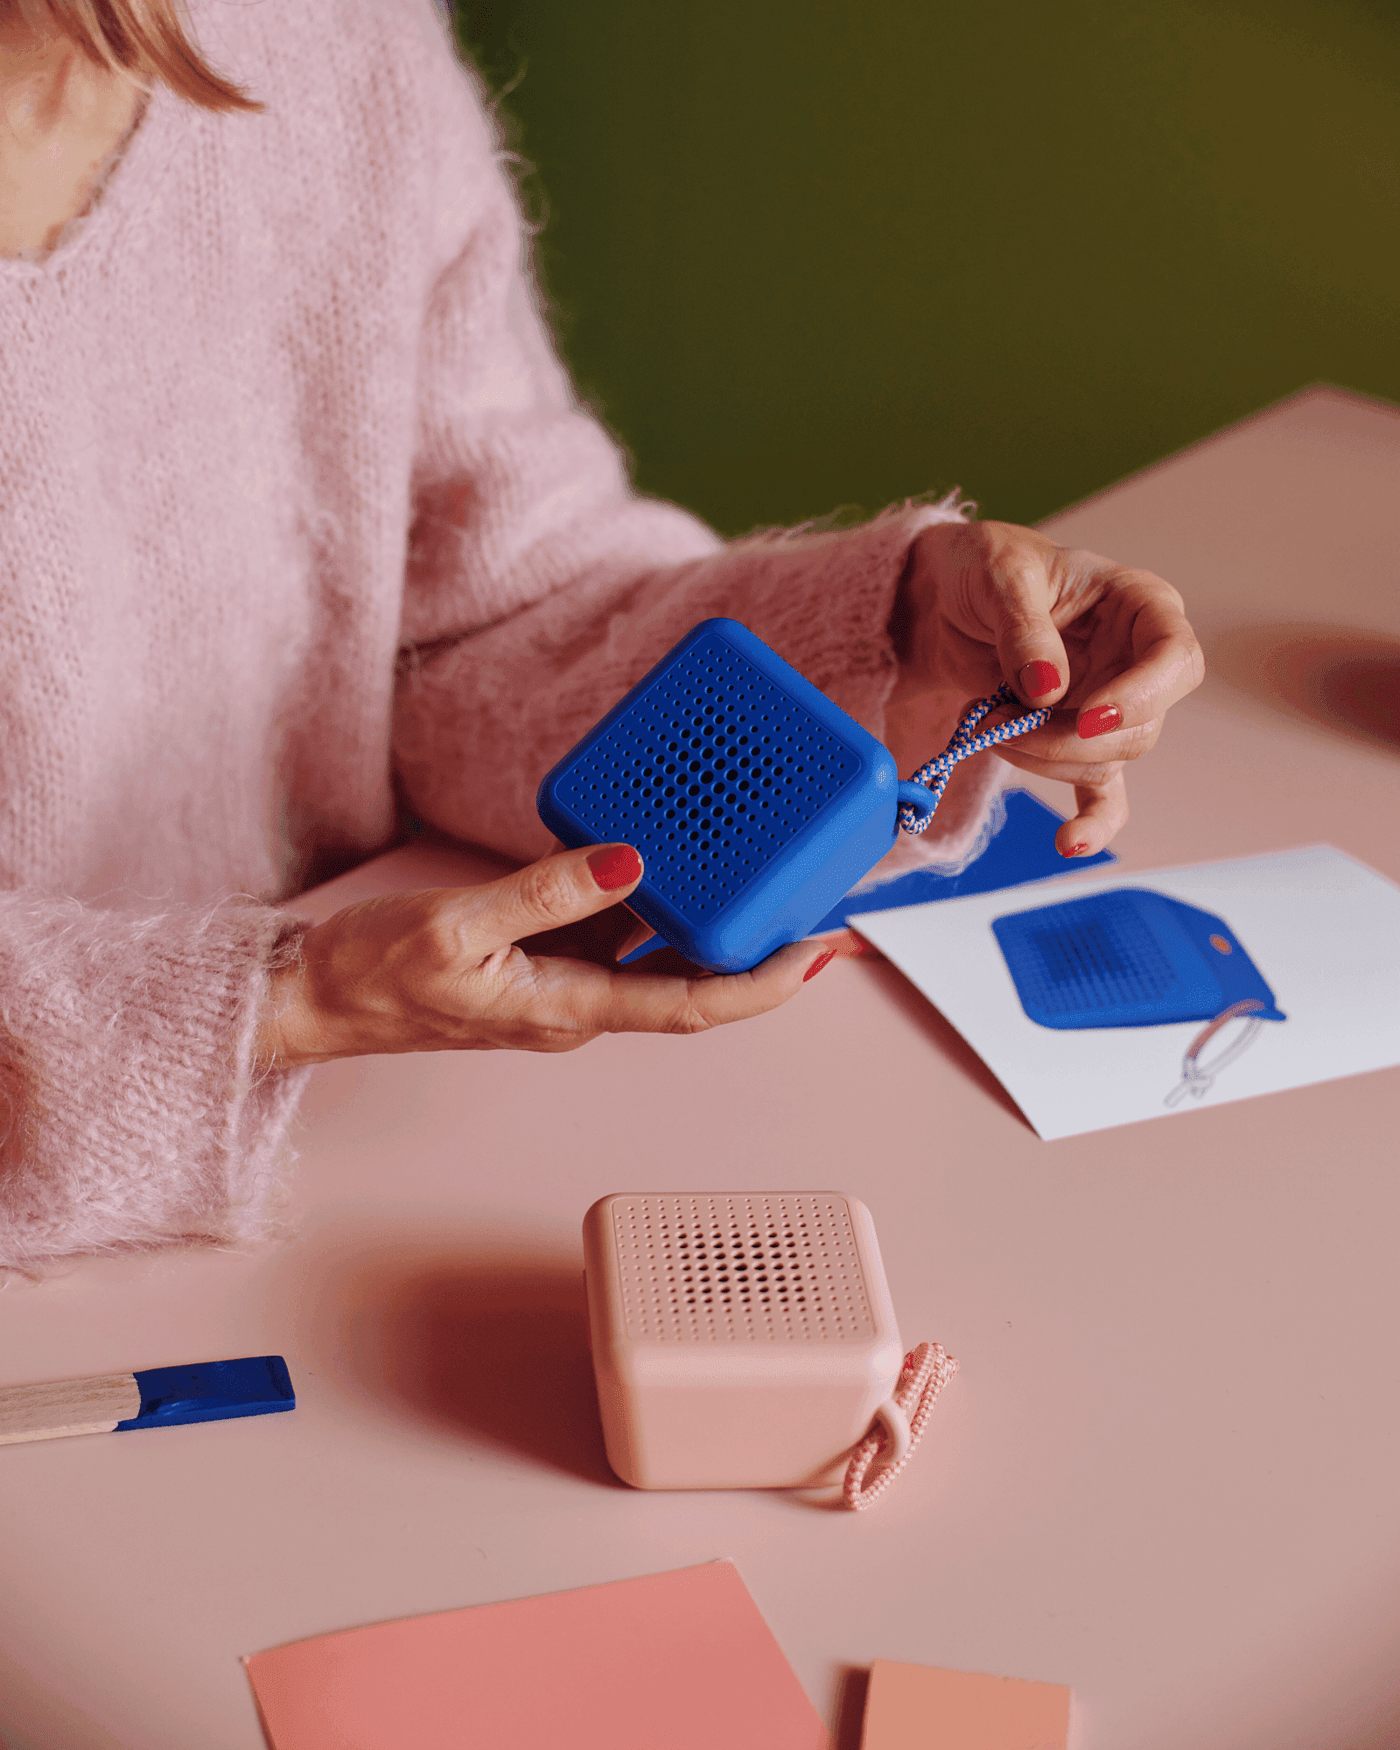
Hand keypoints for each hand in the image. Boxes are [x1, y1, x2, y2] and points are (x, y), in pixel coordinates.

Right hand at [256, 843, 836, 1068]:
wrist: (317, 997)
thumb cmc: (372, 975)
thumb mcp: (454, 928)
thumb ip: (543, 895)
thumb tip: (627, 862)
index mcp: (567, 1011)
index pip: (691, 1006)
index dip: (764, 985)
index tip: (819, 954)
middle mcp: (579, 1006)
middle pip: (694, 986)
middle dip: (764, 958)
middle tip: (825, 913)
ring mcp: (564, 986)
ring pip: (662, 961)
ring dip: (721, 934)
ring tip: (775, 892)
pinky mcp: (543, 961)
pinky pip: (619, 937)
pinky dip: (659, 907)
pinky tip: (677, 869)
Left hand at [889, 519, 1203, 856]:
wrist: (944, 599)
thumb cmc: (984, 568)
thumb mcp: (999, 574)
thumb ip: (1024, 628)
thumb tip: (1048, 689)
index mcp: (1139, 606)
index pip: (1176, 660)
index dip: (1140, 696)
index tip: (1086, 715)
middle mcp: (1136, 661)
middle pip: (1138, 728)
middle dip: (1068, 739)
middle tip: (1000, 720)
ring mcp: (1109, 708)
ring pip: (1104, 763)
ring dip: (1043, 760)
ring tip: (988, 724)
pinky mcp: (1075, 742)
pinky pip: (1101, 795)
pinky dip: (1088, 822)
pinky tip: (1069, 844)